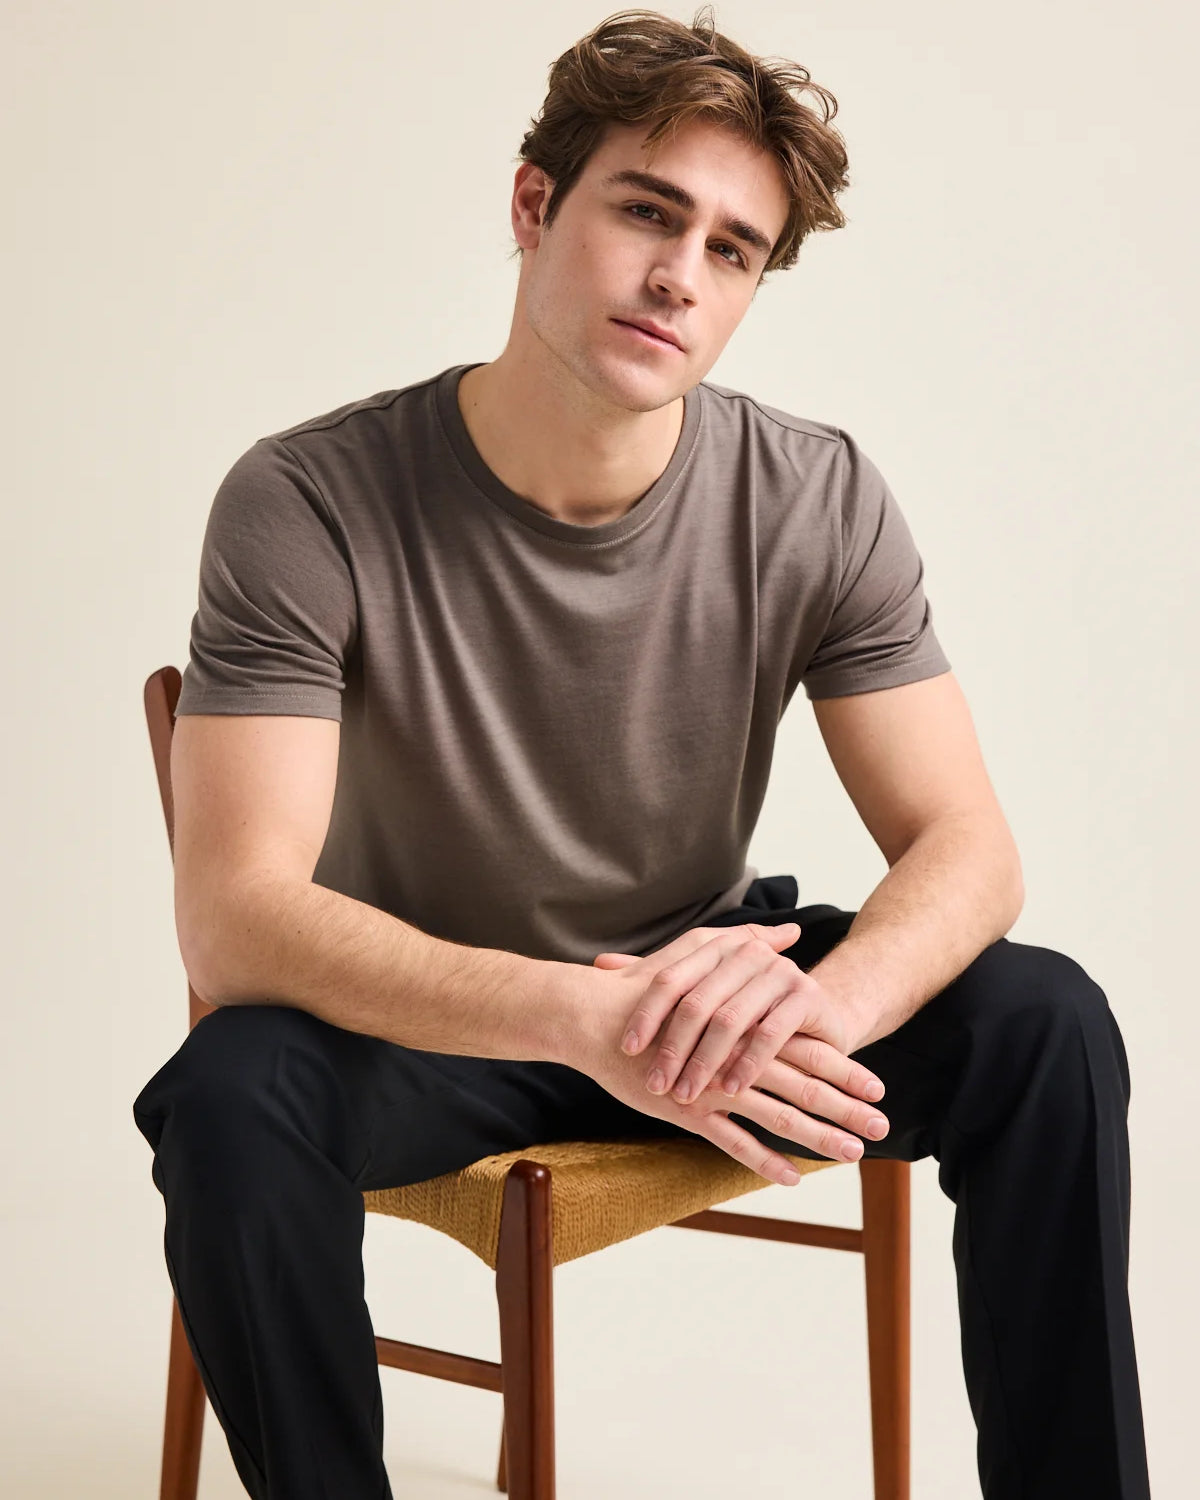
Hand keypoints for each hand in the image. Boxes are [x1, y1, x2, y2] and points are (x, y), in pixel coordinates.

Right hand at [562, 926, 888, 1184]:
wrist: (595, 1016)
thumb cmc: (646, 984)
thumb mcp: (702, 952)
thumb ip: (750, 944)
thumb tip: (790, 933)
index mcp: (746, 1023)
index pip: (807, 1050)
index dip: (844, 1068)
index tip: (878, 1087)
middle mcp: (738, 1055)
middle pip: (805, 1085)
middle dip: (847, 1107)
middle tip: (884, 1126)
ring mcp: (715, 1084)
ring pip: (778, 1115)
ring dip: (819, 1136)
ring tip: (855, 1154)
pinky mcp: (689, 1108)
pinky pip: (733, 1140)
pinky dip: (763, 1160)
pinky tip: (792, 1177)